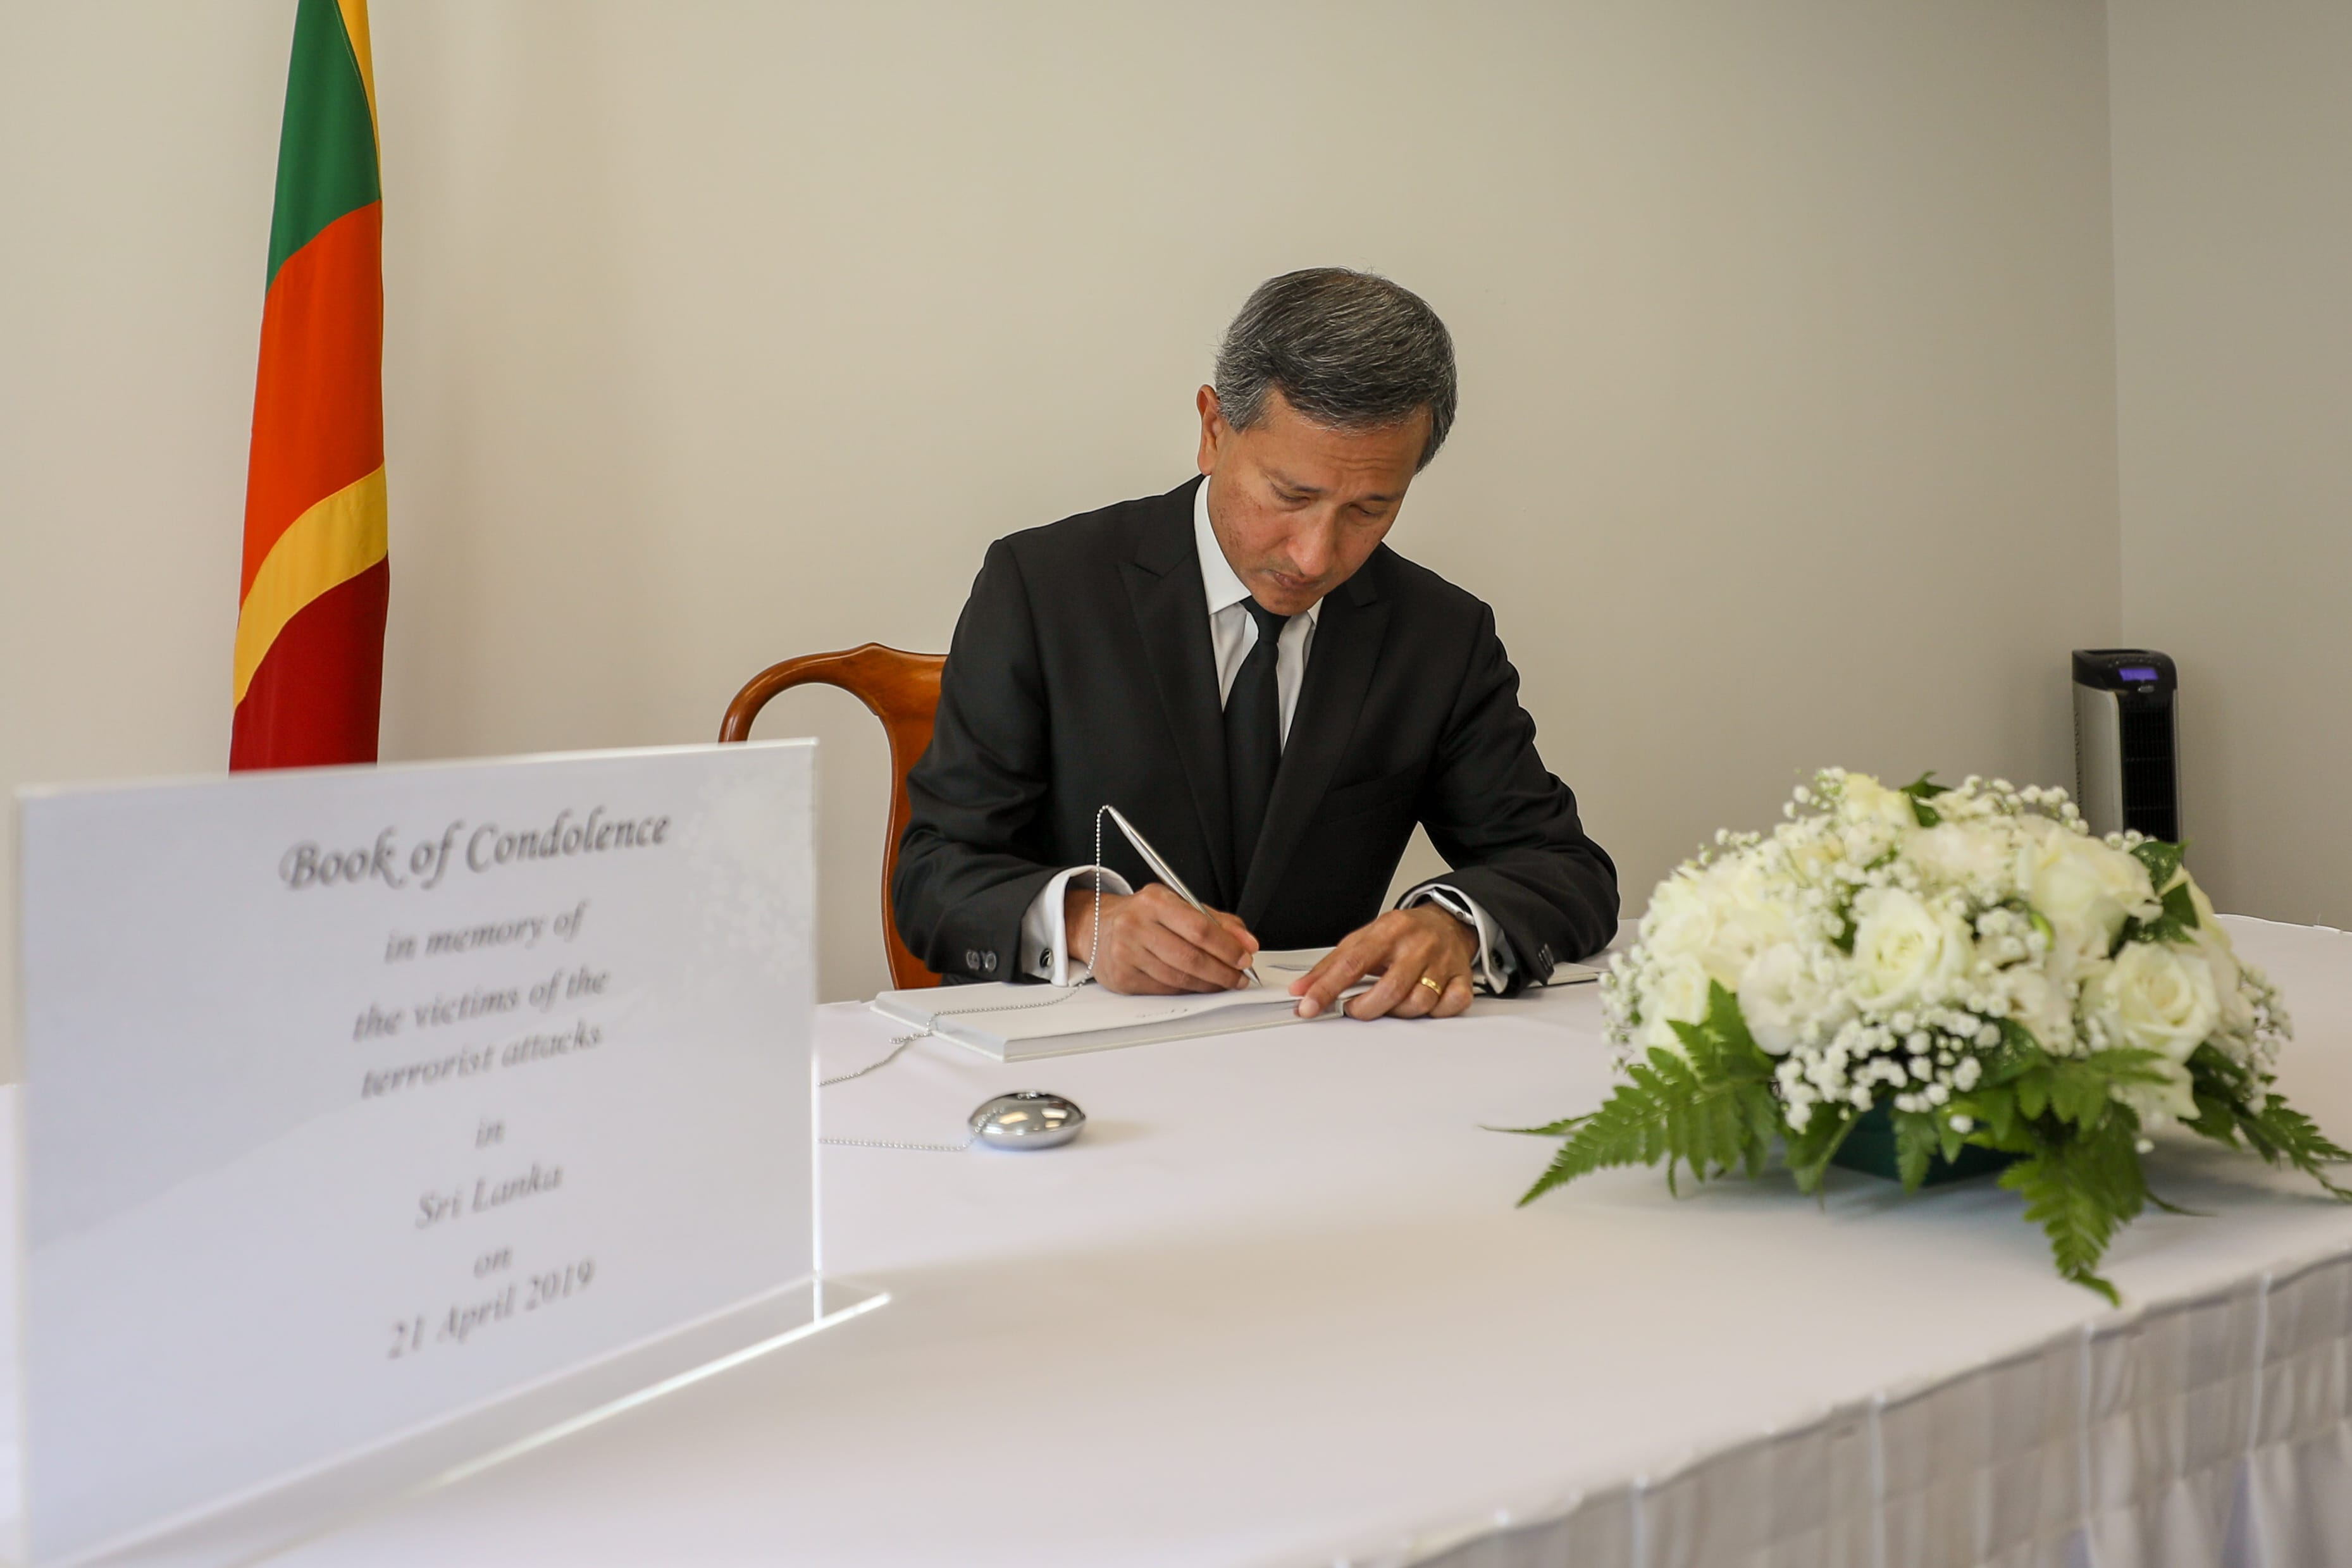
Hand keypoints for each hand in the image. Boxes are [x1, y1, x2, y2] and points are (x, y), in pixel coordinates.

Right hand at [1068, 882, 1258, 994]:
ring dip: (1209, 985)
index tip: (1245, 957)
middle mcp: (1136, 925)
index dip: (1227, 947)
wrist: (1096, 927)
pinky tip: (1199, 986)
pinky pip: (1165, 990)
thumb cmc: (1143, 915)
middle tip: (1239, 977)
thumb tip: (1247, 942)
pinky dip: (1188, 991)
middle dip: (1223, 971)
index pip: (1199, 928)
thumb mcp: (1178, 905)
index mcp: (1154, 901)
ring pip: (1179, 978)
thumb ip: (1217, 921)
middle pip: (1190, 957)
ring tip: (1224, 983)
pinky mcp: (1122, 978)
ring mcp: (1126, 953)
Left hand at [1291, 905, 1476, 1020]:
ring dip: (1399, 1012)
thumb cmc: (1402, 933)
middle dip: (1365, 1008)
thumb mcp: (1363, 939)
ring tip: (1391, 1002)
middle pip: (1389, 989)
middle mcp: (1417, 945)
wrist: (1447, 921)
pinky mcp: (1462, 978)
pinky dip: (1435, 1012)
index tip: (1308, 1006)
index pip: (1352, 963)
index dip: (1327, 988)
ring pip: (1418, 1002)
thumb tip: (1301, 990)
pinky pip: (1449, 1006)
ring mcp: (1442, 962)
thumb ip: (1330, 966)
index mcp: (1388, 931)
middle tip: (1355, 1008)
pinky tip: (1425, 1002)